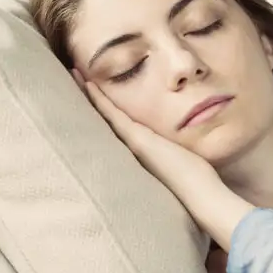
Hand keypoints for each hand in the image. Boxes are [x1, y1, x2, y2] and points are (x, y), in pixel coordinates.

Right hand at [72, 70, 255, 250]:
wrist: (201, 197)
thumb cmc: (195, 180)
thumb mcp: (178, 157)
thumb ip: (169, 149)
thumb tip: (174, 142)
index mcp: (139, 151)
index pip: (114, 124)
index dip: (100, 106)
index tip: (89, 88)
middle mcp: (131, 148)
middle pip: (102, 119)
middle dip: (86, 97)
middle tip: (71, 77)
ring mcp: (134, 144)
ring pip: (104, 116)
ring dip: (88, 94)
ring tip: (74, 75)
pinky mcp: (140, 141)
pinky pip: (115, 116)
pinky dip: (100, 100)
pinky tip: (90, 84)